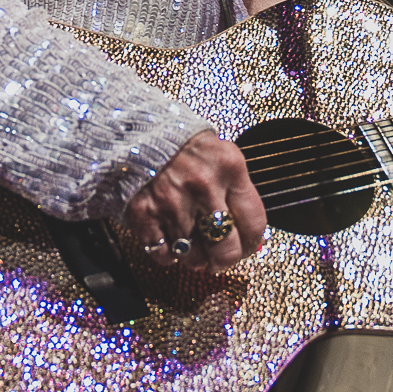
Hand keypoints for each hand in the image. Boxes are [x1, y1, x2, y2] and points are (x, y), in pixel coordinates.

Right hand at [123, 130, 266, 271]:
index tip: (246, 247)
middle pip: (226, 249)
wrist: (138, 131)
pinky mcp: (144, 214)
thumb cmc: (183, 144)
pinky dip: (169, 255)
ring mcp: (173, 203)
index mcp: (229, 168)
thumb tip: (248, 231)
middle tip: (219, 258)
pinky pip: (164, 254)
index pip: (254, 223)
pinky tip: (171, 241)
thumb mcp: (221, 154)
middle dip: (224, 260)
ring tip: (194, 246)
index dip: (251, 243)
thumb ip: (236, 189)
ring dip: (196, 258)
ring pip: (194, 257)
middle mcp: (204, 187)